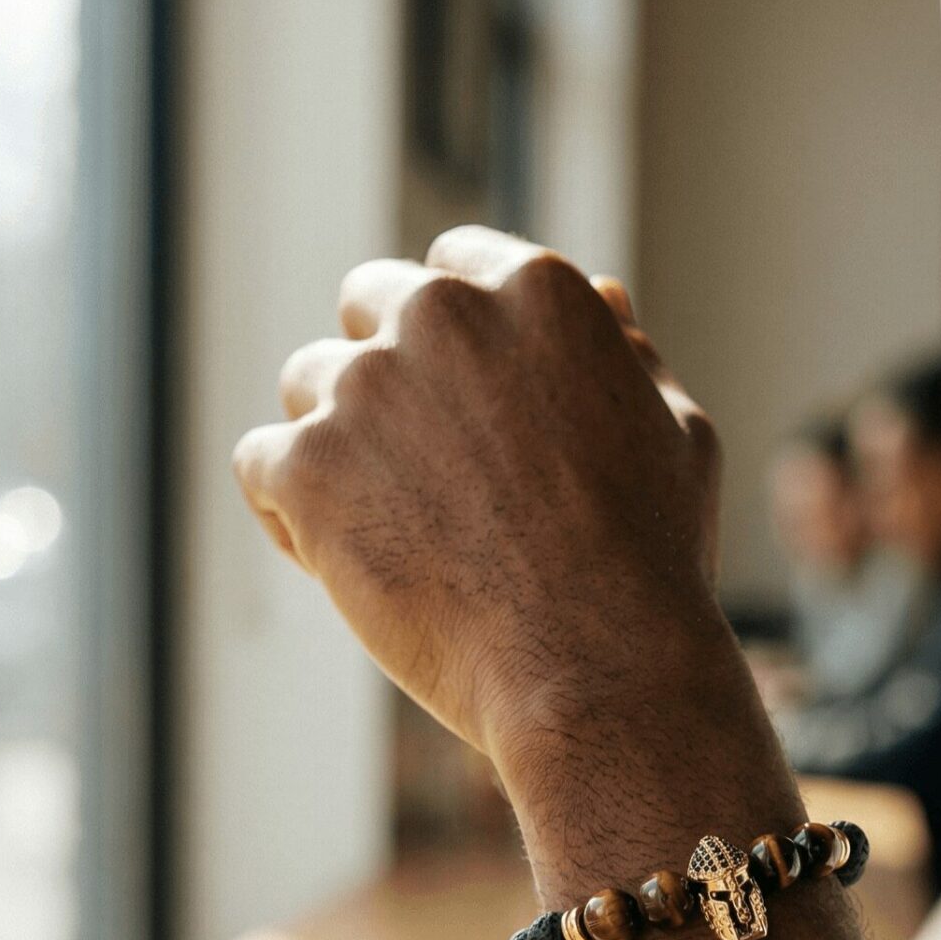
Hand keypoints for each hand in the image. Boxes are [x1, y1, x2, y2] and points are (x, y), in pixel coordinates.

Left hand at [232, 228, 723, 763]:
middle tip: (433, 479)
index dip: (454, 341)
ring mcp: (366, 387)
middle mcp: (443, 315)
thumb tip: (603, 296)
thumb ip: (630, 357)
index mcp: (535, 290)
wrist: (600, 671)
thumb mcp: (679, 436)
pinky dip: (292, 514)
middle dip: (391, 379)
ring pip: (308, 386)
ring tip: (402, 536)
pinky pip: (262, 465)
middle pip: (370, 306)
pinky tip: (351, 568)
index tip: (465, 407)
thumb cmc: (654, 565)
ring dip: (341, 445)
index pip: (451, 268)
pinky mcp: (308, 466)